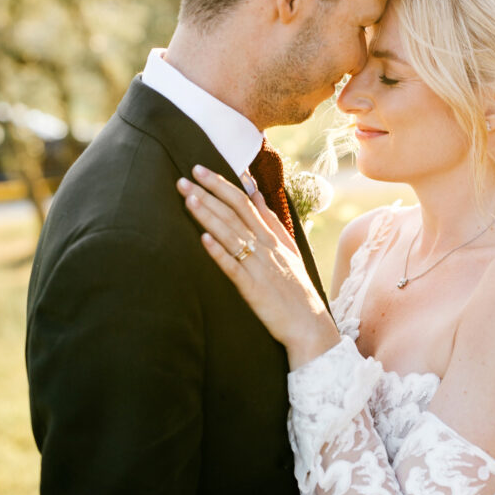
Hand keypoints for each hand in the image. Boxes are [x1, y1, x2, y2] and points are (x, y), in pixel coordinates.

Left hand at [176, 166, 339, 368]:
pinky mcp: (253, 288)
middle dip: (209, 193)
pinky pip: (234, 268)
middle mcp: (265, 246)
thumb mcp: (288, 248)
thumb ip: (271, 220)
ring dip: (209, 216)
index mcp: (272, 236)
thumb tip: (255, 193)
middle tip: (185, 177)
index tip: (200, 170)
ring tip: (189, 199)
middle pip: (234, 213)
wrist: (309, 324)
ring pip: (230, 235)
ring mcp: (259, 266)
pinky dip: (219, 253)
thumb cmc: (296, 288)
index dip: (221, 184)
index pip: (244, 202)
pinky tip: (204, 239)